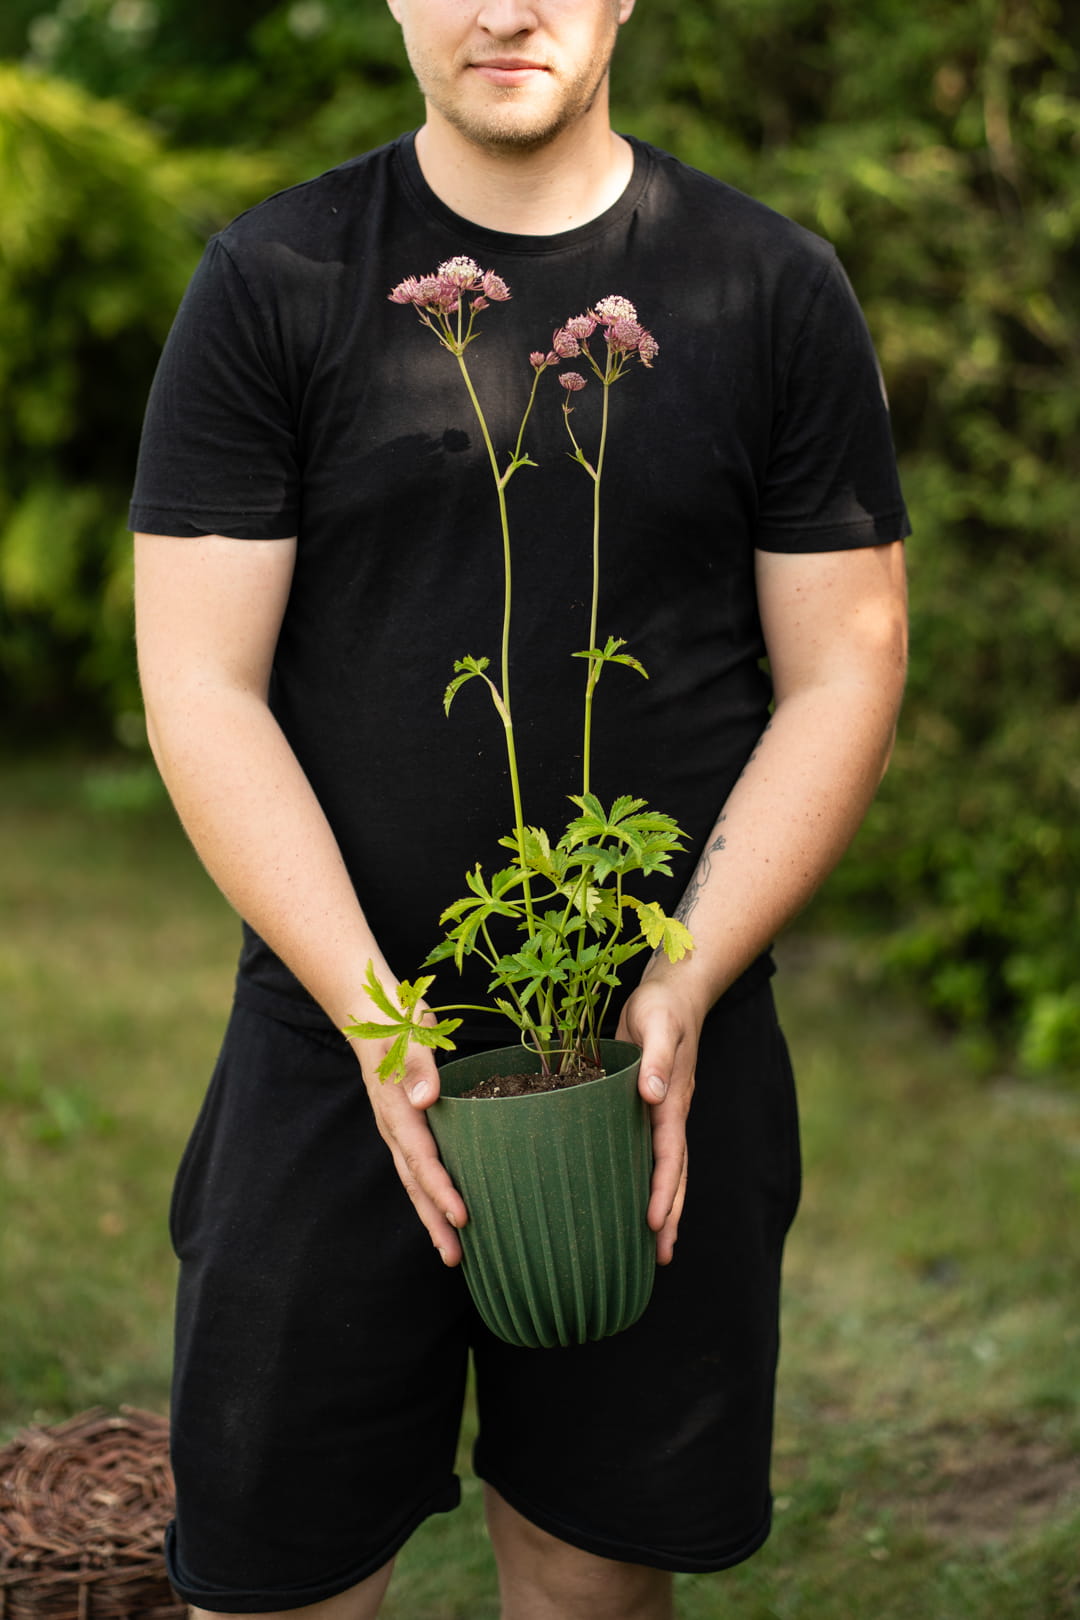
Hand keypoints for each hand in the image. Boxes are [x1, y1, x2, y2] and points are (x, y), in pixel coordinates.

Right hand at [347, 1032, 468, 1265]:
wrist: (369, 1009)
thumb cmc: (397, 1018)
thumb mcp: (410, 1031)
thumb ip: (419, 1064)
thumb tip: (427, 1098)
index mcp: (396, 1107)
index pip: (421, 1157)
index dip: (441, 1189)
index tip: (462, 1217)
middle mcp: (393, 1125)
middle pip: (414, 1181)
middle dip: (434, 1221)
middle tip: (456, 1258)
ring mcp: (395, 1128)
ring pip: (413, 1180)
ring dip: (431, 1215)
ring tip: (453, 1251)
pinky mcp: (403, 1125)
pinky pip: (416, 1166)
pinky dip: (430, 1193)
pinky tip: (445, 1210)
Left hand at [616, 975, 701, 1264]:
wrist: (674, 991)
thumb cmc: (662, 1005)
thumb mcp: (656, 1023)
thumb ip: (657, 1058)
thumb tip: (654, 1095)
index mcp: (673, 1100)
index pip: (670, 1155)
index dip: (663, 1191)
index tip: (654, 1224)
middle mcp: (671, 1113)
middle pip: (675, 1174)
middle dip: (670, 1216)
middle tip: (660, 1258)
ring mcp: (662, 1112)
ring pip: (666, 1169)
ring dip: (663, 1206)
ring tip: (652, 1248)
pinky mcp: (646, 1107)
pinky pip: (649, 1152)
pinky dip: (645, 1180)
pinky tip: (630, 1199)